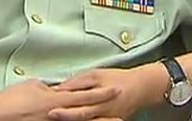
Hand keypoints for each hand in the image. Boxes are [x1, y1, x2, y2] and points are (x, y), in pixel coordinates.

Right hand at [0, 78, 120, 120]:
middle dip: (107, 113)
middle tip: (124, 111)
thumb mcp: (34, 86)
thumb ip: (49, 88)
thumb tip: (56, 89)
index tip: (117, 89)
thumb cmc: (13, 99)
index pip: (86, 94)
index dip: (103, 92)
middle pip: (89, 113)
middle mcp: (60, 114)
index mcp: (58, 98)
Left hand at [48, 64, 169, 120]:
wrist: (141, 88)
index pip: (79, 108)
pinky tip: (71, 119)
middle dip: (65, 118)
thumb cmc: (118, 78)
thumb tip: (59, 87)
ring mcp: (107, 120)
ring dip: (72, 120)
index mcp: (100, 100)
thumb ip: (78, 82)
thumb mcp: (97, 75)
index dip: (64, 110)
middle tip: (49, 116)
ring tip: (59, 118)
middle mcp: (103, 113)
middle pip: (81, 118)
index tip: (50, 110)